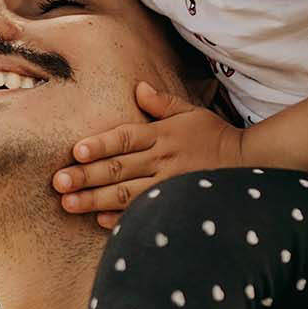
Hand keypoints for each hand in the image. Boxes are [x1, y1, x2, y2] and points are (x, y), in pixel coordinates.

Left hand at [54, 83, 246, 225]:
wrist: (248, 162)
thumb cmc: (213, 136)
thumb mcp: (190, 112)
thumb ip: (162, 103)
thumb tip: (138, 88)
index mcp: (162, 134)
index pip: (125, 138)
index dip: (100, 144)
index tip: (76, 151)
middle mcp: (162, 159)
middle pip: (118, 168)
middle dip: (86, 175)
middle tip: (59, 182)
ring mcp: (168, 184)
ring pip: (126, 193)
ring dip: (95, 199)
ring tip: (68, 203)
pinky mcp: (174, 204)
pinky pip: (143, 212)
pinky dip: (120, 217)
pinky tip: (98, 220)